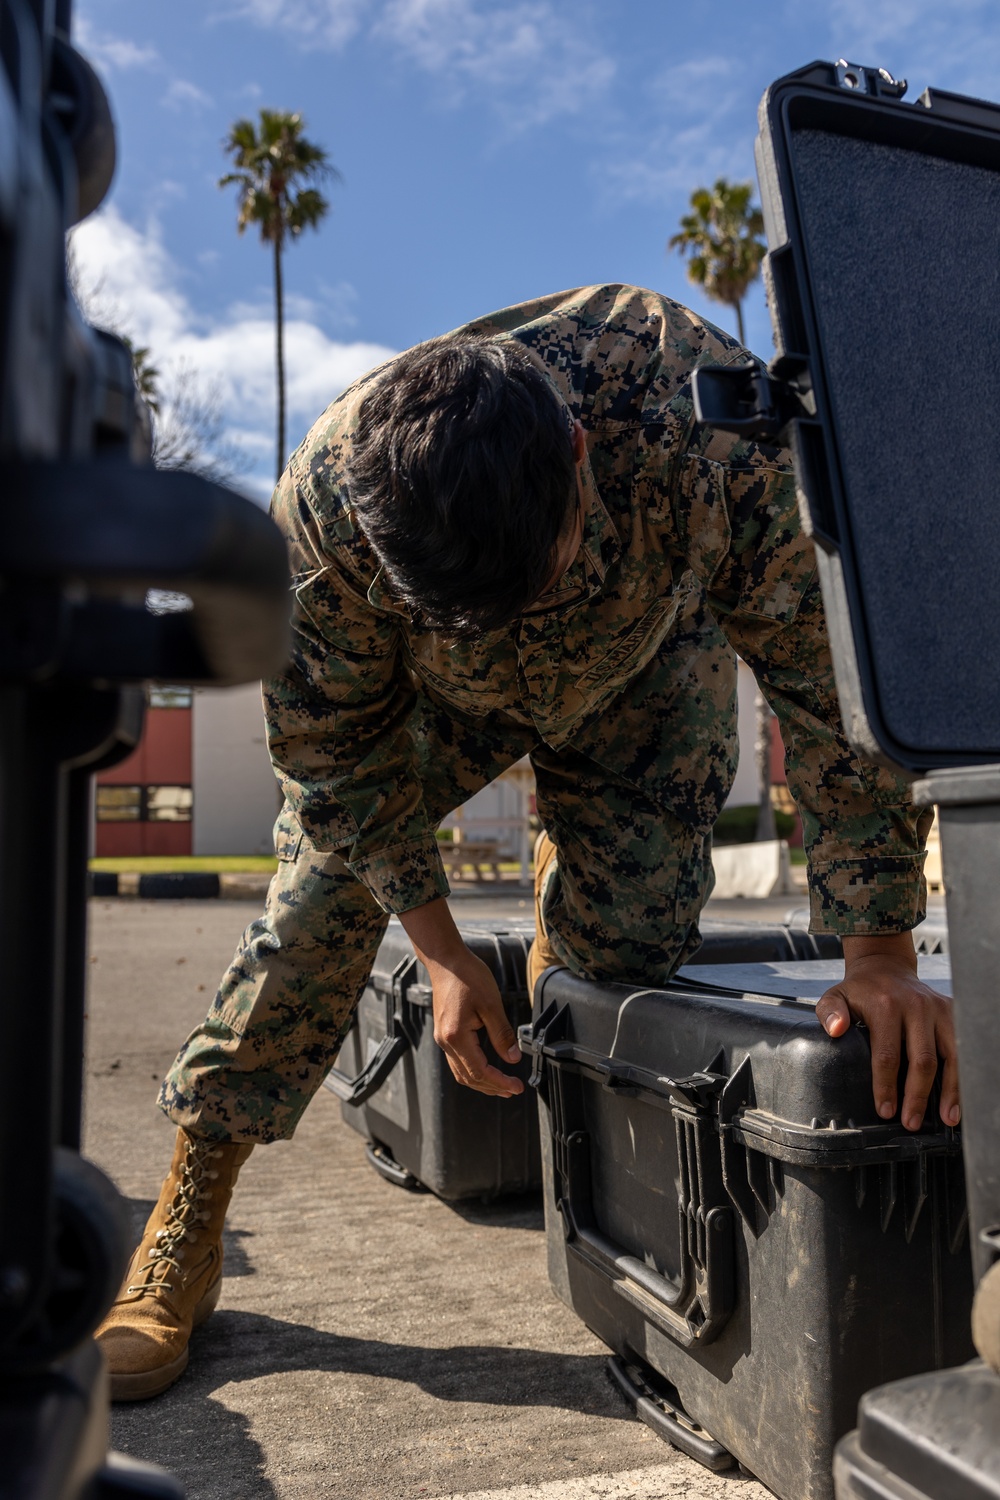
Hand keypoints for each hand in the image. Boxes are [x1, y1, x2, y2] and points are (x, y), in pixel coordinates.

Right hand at [427, 946, 523, 1097]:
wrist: (446, 961)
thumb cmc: (468, 976)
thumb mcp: (491, 1005)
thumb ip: (502, 1035)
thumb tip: (513, 1059)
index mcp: (457, 1036)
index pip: (479, 1071)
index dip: (499, 1082)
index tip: (517, 1087)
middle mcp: (445, 1041)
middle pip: (468, 1077)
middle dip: (492, 1087)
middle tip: (513, 1090)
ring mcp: (442, 1038)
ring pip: (461, 1072)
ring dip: (482, 1082)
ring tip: (502, 1085)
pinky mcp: (444, 1032)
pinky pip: (457, 1061)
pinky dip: (473, 1070)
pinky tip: (486, 1068)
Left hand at [815, 933, 958, 1131]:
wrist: (886, 967)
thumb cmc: (860, 990)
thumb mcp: (836, 996)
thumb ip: (829, 1012)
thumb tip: (835, 1030)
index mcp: (886, 1006)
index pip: (887, 1055)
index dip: (887, 1086)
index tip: (885, 1110)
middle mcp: (917, 1007)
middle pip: (922, 1061)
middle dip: (917, 1096)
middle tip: (910, 1122)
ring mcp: (938, 1009)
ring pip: (950, 1056)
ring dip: (949, 1091)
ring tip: (945, 1119)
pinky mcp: (952, 1012)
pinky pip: (961, 1048)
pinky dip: (961, 1076)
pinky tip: (957, 1099)